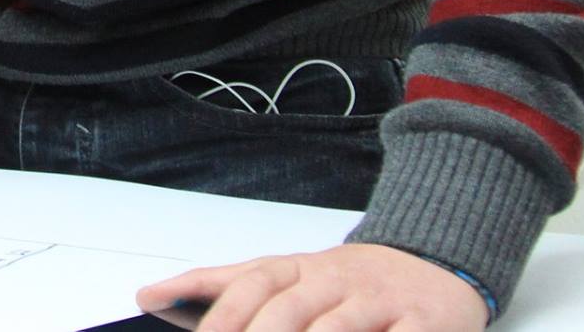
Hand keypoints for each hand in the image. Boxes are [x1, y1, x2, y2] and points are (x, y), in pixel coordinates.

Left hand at [139, 243, 489, 330]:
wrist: (434, 260)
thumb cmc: (346, 280)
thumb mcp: (284, 273)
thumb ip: (222, 285)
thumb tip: (149, 296)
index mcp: (298, 266)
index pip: (253, 283)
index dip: (224, 311)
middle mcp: (334, 279)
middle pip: (289, 309)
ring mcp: (379, 301)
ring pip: (337, 327)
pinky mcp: (423, 322)